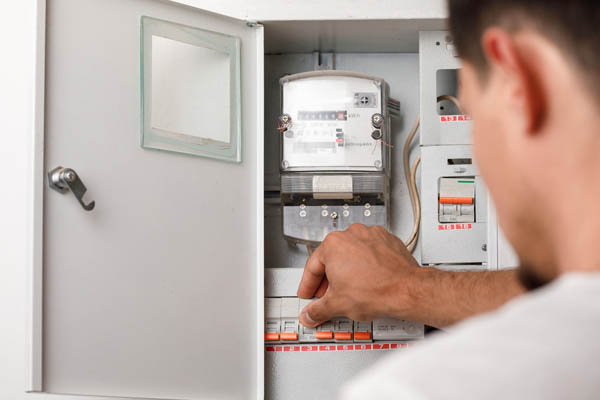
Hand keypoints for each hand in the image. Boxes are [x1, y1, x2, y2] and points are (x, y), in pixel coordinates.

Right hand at [297, 223, 420, 327]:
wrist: (407, 290)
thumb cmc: (377, 291)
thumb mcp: (337, 305)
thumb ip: (317, 310)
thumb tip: (310, 314)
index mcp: (333, 244)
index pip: (313, 267)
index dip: (308, 285)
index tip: (308, 294)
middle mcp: (351, 234)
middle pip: (332, 258)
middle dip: (328, 279)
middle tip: (326, 295)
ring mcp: (371, 235)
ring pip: (351, 253)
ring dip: (347, 270)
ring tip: (350, 288)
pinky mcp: (387, 240)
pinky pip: (370, 251)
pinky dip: (366, 264)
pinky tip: (367, 279)